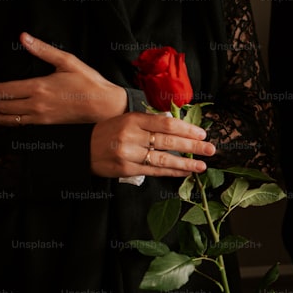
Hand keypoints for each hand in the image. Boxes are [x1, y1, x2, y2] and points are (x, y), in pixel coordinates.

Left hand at [0, 32, 126, 125]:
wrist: (105, 106)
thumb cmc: (89, 83)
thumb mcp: (67, 61)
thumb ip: (43, 50)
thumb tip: (24, 38)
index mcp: (38, 87)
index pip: (3, 90)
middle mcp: (36, 104)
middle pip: (1, 106)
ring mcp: (41, 116)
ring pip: (8, 119)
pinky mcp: (47, 123)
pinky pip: (21, 126)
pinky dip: (7, 124)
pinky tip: (3, 120)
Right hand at [90, 112, 214, 177]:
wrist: (81, 149)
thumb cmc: (108, 132)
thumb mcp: (126, 120)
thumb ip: (149, 123)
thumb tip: (178, 126)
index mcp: (133, 120)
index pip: (166, 123)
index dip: (186, 129)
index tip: (202, 133)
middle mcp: (131, 136)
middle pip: (168, 141)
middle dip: (192, 146)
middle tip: (210, 149)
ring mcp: (129, 154)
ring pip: (164, 159)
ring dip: (186, 163)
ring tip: (202, 165)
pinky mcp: (127, 169)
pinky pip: (155, 171)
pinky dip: (172, 172)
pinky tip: (185, 172)